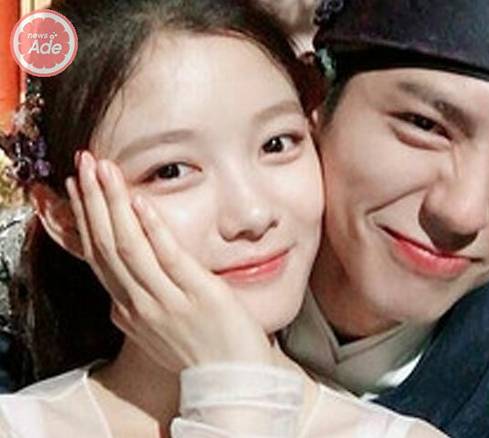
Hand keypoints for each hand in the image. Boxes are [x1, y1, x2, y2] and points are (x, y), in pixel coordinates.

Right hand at [66, 151, 274, 371]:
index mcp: (130, 309)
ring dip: (114, 204)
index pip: (98, 257)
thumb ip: (136, 315)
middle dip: (92, 201)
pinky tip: (142, 202)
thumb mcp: (156, 334)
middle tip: (84, 163)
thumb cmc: (199, 353)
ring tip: (104, 169)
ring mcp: (168, 299)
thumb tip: (117, 306)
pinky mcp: (198, 294)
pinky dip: (153, 228)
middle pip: (106, 245)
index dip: (85, 220)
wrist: (232, 380)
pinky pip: (169, 257)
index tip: (77, 188)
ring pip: (128, 247)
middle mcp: (141, 303)